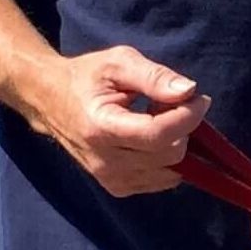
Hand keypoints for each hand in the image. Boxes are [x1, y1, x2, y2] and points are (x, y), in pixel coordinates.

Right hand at [35, 46, 210, 196]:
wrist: (50, 101)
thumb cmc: (87, 78)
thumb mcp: (119, 62)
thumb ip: (155, 76)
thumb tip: (189, 91)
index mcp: (101, 127)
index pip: (159, 135)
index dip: (189, 117)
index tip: (199, 98)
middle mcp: (104, 160)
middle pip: (170, 154)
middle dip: (184, 127)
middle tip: (173, 104)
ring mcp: (110, 178)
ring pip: (170, 171)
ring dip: (177, 143)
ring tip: (160, 119)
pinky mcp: (117, 187)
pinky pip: (161, 180)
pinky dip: (168, 159)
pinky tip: (153, 138)